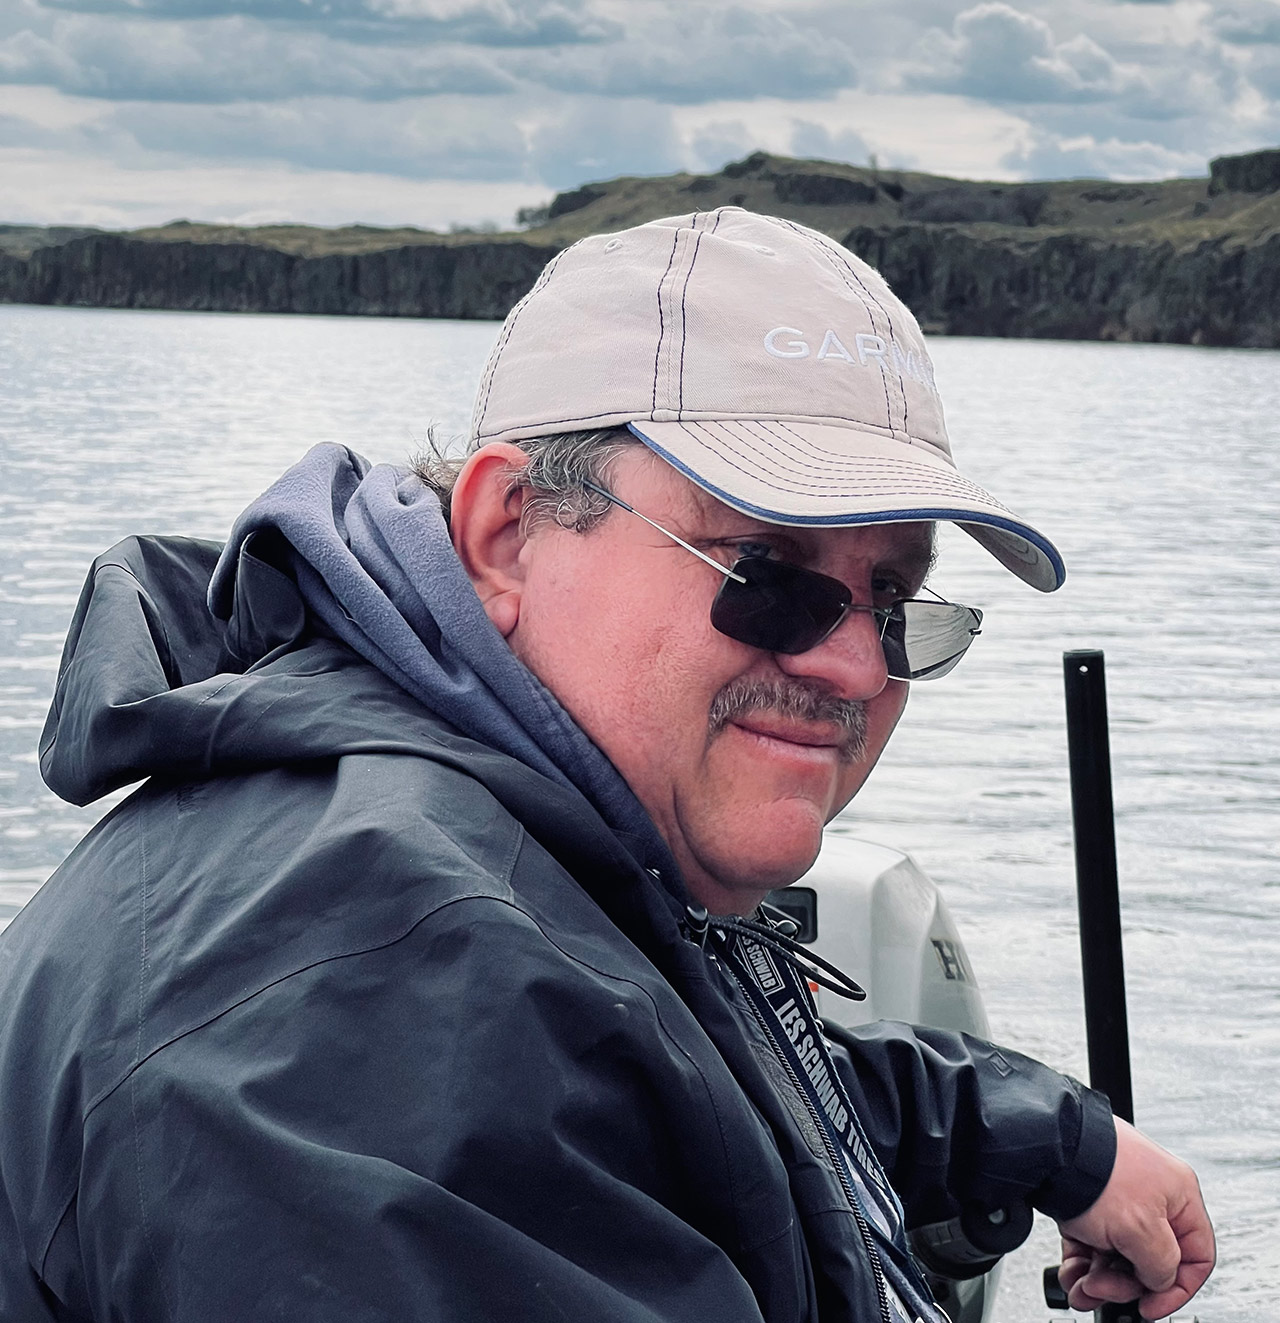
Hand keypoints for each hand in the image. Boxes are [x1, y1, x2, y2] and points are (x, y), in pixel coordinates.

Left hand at [1056, 1117, 1214, 1319]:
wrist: (1047, 1149)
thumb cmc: (1098, 1174)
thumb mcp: (1143, 1230)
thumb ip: (1161, 1266)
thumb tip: (1158, 1281)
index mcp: (1177, 1194)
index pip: (1197, 1255)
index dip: (1178, 1288)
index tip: (1152, 1306)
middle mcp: (1149, 1196)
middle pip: (1149, 1261)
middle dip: (1124, 1284)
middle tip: (1103, 1290)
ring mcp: (1116, 1200)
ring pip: (1116, 1257)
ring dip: (1099, 1280)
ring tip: (1081, 1289)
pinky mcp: (1086, 1204)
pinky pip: (1090, 1245)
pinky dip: (1080, 1265)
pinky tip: (1071, 1277)